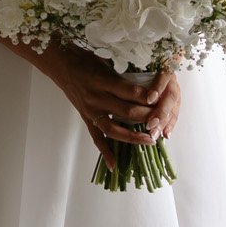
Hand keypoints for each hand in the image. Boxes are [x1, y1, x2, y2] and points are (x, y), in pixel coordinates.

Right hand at [45, 44, 181, 173]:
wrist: (62, 65)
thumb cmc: (87, 61)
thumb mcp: (107, 63)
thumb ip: (125, 77)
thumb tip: (148, 86)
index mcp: (103, 80)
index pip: (130, 91)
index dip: (147, 96)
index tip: (161, 99)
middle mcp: (97, 98)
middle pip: (126, 111)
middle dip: (147, 116)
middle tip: (163, 120)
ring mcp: (90, 111)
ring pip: (114, 129)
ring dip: (133, 137)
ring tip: (150, 140)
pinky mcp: (86, 119)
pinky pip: (96, 138)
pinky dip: (105, 152)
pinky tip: (114, 165)